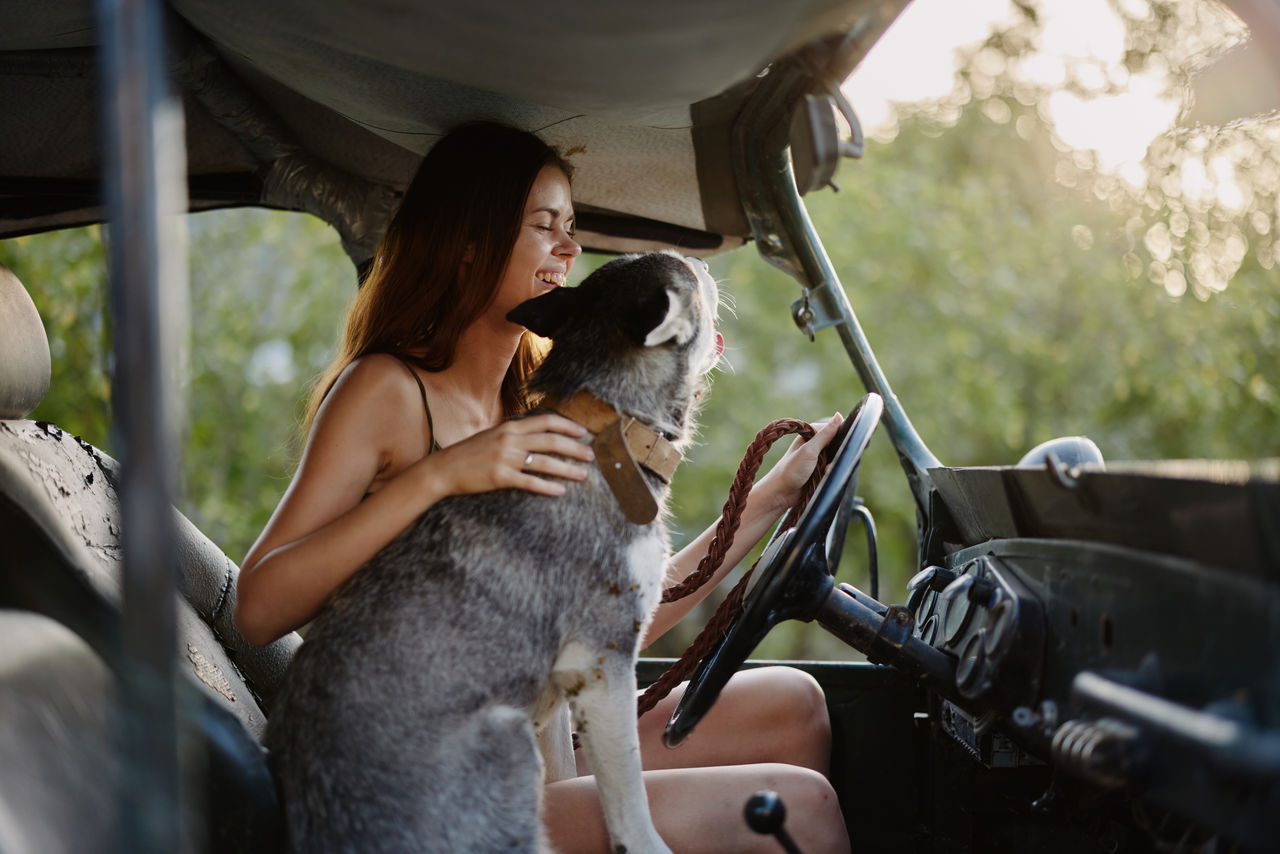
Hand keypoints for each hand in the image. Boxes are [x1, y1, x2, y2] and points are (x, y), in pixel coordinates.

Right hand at [430, 414, 594, 497]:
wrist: (444, 468)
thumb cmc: (469, 453)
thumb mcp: (493, 435)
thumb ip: (514, 434)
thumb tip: (538, 434)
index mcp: (510, 426)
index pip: (546, 421)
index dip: (567, 425)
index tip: (583, 432)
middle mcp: (510, 439)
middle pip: (551, 441)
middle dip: (575, 448)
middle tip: (592, 455)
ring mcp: (505, 458)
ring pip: (545, 462)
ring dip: (567, 469)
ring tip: (583, 475)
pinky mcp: (500, 477)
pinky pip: (530, 482)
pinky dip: (547, 487)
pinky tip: (560, 491)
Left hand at [756, 413, 843, 514]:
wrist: (781, 494)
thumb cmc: (791, 470)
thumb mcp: (810, 450)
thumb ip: (825, 434)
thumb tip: (839, 415)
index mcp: (810, 435)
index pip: (833, 428)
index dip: (841, 435)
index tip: (844, 443)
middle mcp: (815, 445)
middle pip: (837, 444)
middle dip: (838, 453)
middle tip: (829, 462)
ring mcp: (818, 458)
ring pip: (836, 458)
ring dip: (833, 465)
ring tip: (825, 471)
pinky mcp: (820, 471)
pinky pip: (832, 469)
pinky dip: (831, 473)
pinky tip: (825, 476)